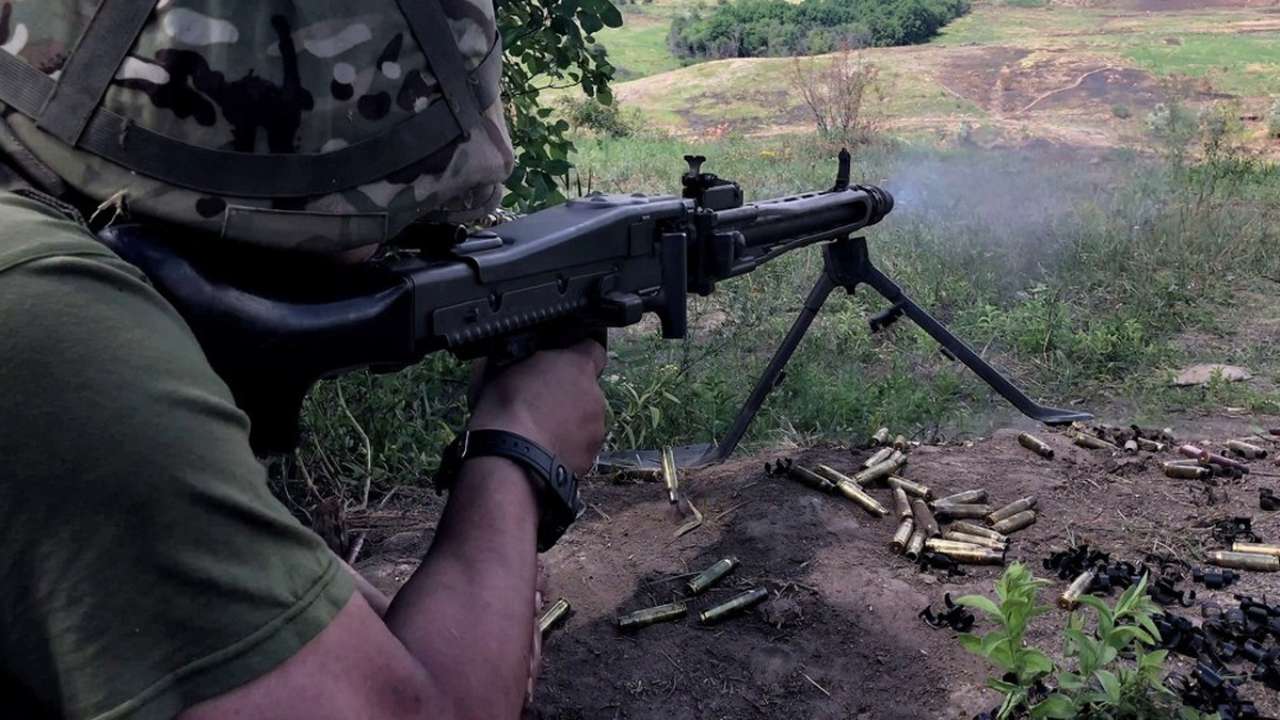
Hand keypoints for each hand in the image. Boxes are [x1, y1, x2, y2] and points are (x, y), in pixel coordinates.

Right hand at [468, 340, 607, 475]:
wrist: (510, 460)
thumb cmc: (504, 410)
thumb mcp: (501, 367)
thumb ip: (522, 357)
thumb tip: (514, 355)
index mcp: (578, 366)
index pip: (593, 348)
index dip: (575, 355)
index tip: (559, 363)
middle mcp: (595, 395)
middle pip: (586, 388)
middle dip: (567, 392)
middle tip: (538, 401)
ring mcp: (595, 429)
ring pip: (585, 419)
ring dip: (568, 421)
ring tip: (537, 430)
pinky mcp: (590, 457)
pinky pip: (580, 446)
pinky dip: (565, 446)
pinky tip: (542, 449)